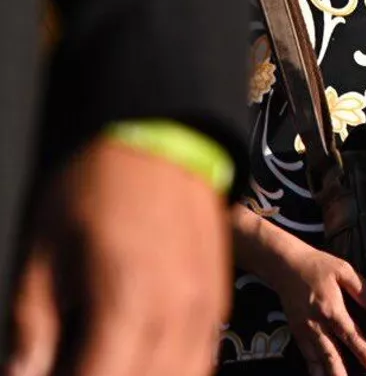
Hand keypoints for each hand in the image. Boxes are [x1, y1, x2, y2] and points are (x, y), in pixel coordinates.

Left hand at [6, 139, 229, 375]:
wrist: (165, 138)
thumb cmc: (99, 185)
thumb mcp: (43, 255)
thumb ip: (32, 328)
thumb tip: (23, 374)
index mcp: (129, 303)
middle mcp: (177, 315)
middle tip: (70, 366)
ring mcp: (206, 312)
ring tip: (105, 364)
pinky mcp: (216, 304)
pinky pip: (200, 363)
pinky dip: (171, 373)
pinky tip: (140, 364)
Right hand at [260, 240, 365, 375]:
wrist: (285, 266)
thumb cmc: (318, 266)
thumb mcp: (343, 270)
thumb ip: (361, 289)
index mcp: (330, 308)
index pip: (349, 335)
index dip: (362, 352)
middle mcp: (315, 323)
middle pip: (330, 354)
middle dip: (342, 372)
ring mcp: (303, 330)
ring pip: (316, 359)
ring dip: (327, 373)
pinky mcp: (295, 331)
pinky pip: (305, 355)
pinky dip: (313, 368)